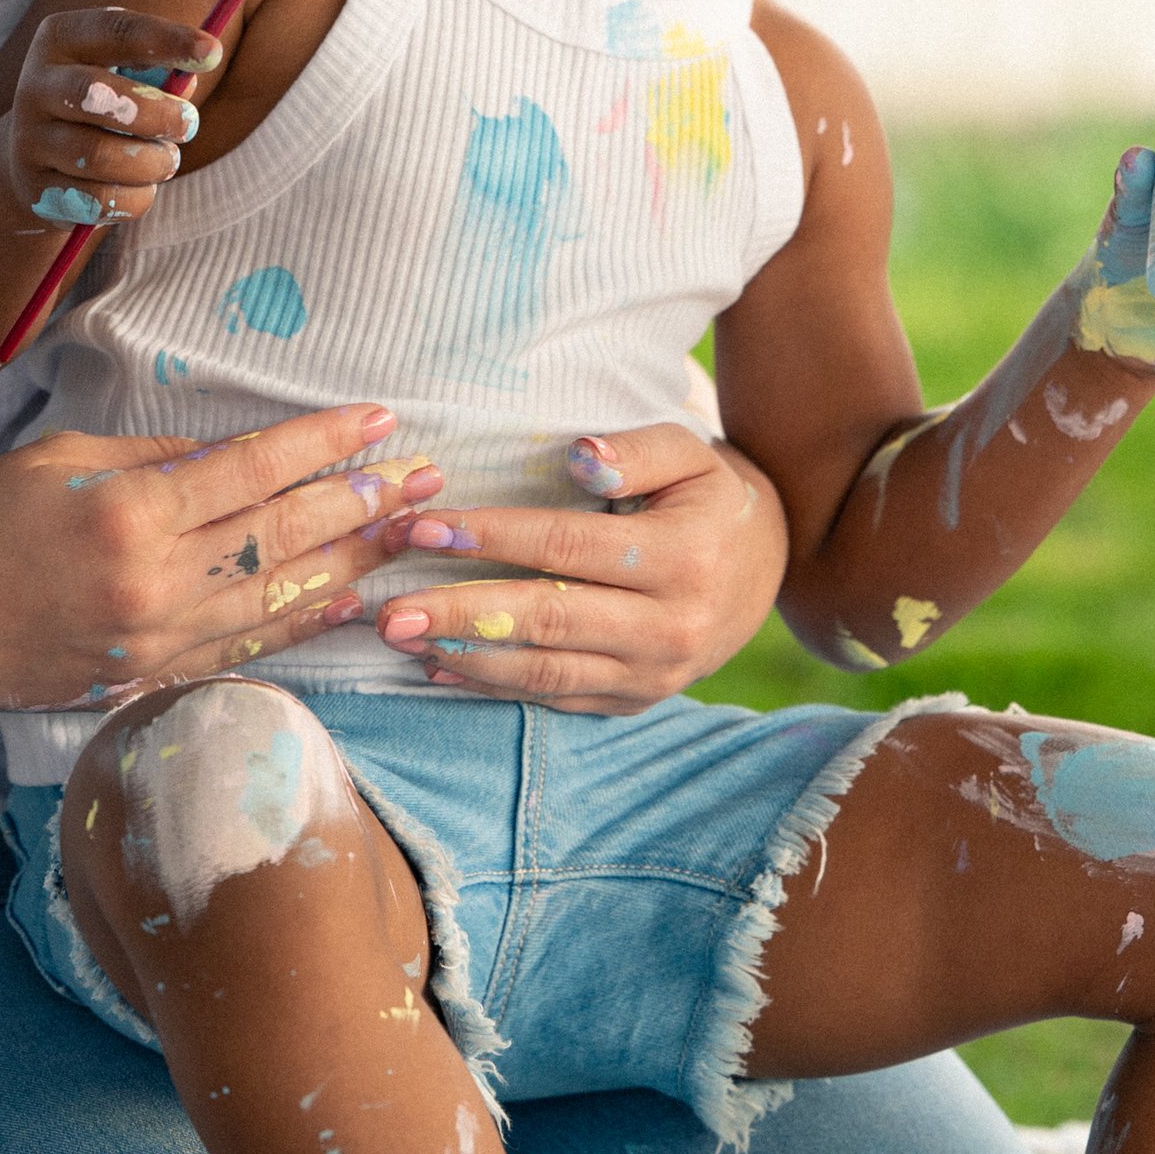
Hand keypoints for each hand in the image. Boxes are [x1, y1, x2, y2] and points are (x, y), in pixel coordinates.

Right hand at [0, 407, 437, 705]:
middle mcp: (148, 584)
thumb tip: (245, 458)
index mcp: (127, 511)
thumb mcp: (64, 457)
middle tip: (423, 480)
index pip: (252, 471)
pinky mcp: (139, 683)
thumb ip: (159, 460)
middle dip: (361, 505)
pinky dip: (297, 624)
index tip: (380, 423)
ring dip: (350, 567)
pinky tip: (344, 601)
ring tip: (405, 537)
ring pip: (273, 602)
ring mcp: (147, 644)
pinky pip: (238, 650)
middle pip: (280, 538)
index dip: (323, 445)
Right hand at [4, 7, 218, 228]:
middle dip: (155, 112)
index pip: (115, 30)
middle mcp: (35, 85)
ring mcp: (29, 140)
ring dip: (150, 161)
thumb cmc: (103, 105)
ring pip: (97, 154)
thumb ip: (161, 74)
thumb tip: (191, 79)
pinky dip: (135, 197)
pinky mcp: (35, 190)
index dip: (166, 38)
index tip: (213, 51)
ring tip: (168, 159)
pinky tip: (143, 188)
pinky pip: (96, 199)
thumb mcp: (127, 75)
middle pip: (94, 94)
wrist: (39, 161)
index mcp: (61, 40)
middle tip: (189, 124)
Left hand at [365, 421, 786, 714]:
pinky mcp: (634, 702)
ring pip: (545, 671)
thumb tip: (578, 457)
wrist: (766, 569)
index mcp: (679, 557)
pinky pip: (556, 698)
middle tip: (388, 610)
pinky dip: (494, 686)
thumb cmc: (708, 498)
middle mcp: (668, 626)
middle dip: (460, 613)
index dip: (491, 537)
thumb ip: (634, 450)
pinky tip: (440, 668)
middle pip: (547, 618)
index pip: (566, 546)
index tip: (423, 528)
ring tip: (399, 640)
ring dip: (465, 657)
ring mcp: (652, 675)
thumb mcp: (689, 454)